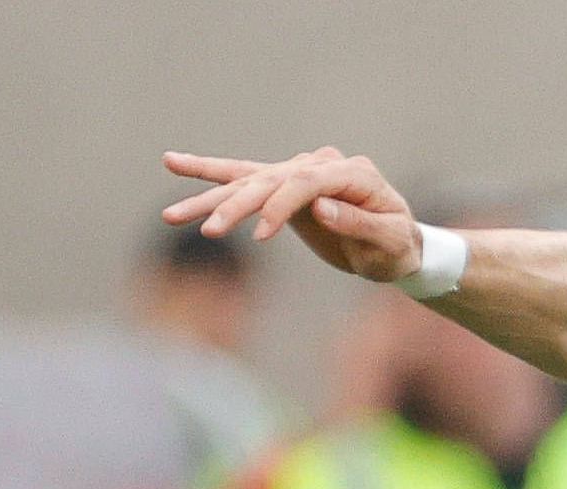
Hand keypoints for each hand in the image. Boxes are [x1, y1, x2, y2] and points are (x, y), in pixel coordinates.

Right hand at [160, 147, 421, 283]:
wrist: (397, 245)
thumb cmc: (397, 246)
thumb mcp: (389, 241)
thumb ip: (359, 223)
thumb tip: (321, 207)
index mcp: (350, 174)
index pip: (305, 183)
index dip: (279, 207)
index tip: (258, 235)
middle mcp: (321, 164)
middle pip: (270, 181)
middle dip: (236, 206)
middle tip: (207, 230)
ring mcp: (300, 171)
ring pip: (249, 179)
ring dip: (208, 192)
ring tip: (169, 200)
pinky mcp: (284, 185)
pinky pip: (245, 179)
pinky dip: (212, 175)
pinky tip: (175, 165)